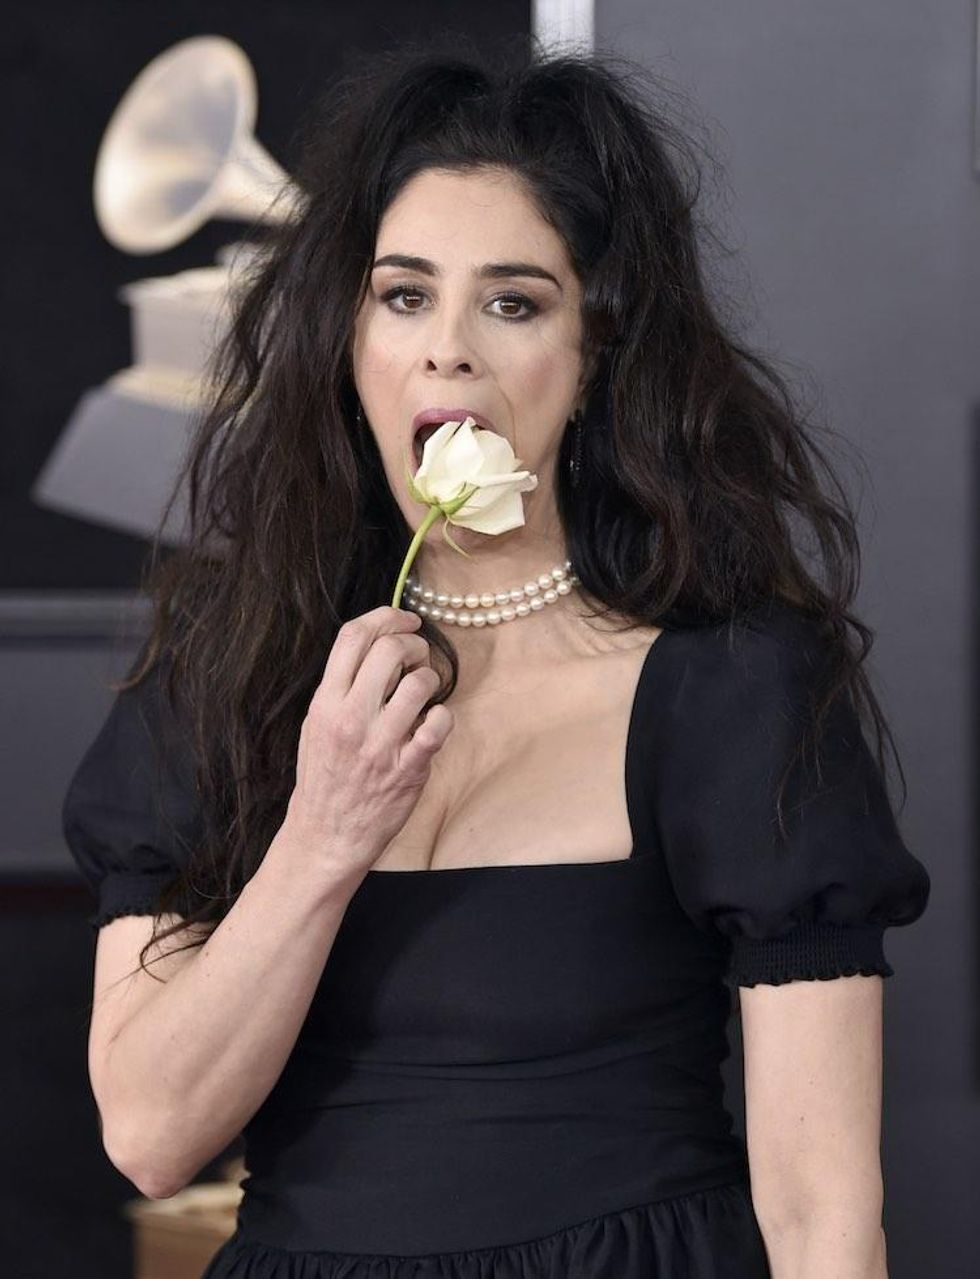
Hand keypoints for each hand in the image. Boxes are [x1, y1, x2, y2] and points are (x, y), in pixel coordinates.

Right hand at [285, 605, 453, 881]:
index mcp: (326, 702)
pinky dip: (443, 715)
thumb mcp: (317, 724)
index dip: (385, 616)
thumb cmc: (325, 777)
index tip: (405, 619)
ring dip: (431, 677)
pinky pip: (438, 724)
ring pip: (419, 682)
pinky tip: (434, 722)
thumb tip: (378, 646)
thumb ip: (342, 687)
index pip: (353, 636)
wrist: (326, 836)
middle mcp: (351, 718)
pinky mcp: (408, 768)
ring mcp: (380, 744)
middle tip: (418, 657)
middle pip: (389, 649)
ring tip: (425, 690)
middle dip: (414, 643)